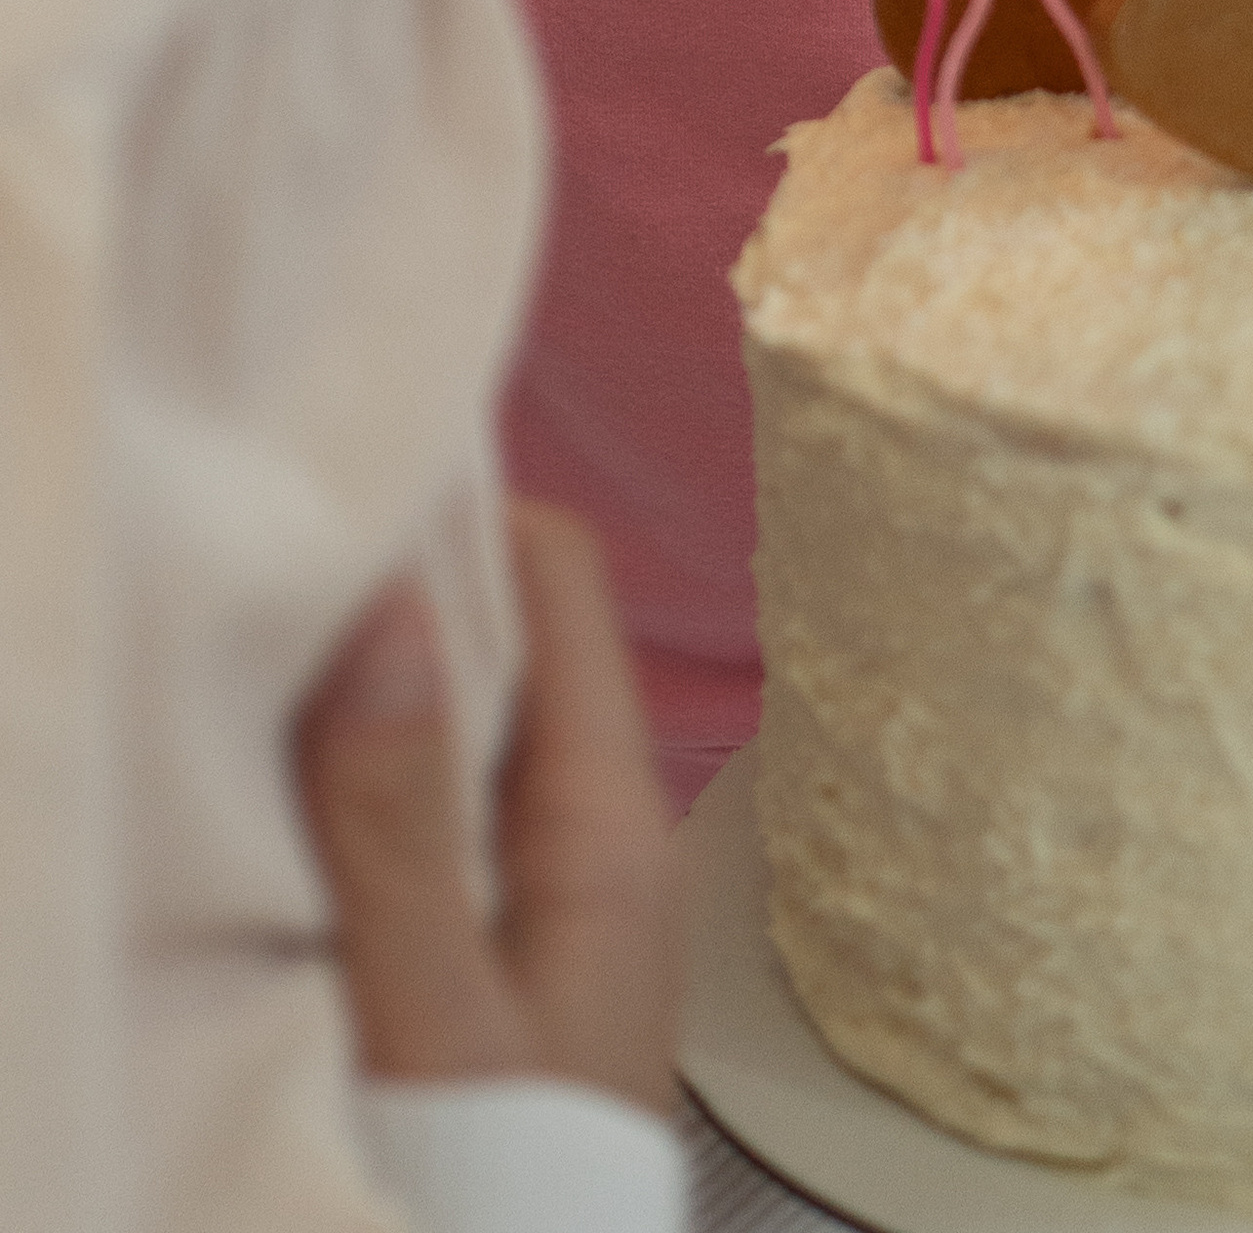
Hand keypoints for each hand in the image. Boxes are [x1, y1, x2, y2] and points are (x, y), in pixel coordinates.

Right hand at [296, 499, 678, 1114]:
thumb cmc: (502, 1206)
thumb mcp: (435, 1023)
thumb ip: (401, 825)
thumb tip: (390, 607)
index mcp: (607, 823)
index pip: (554, 578)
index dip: (453, 517)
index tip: (327, 496)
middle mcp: (589, 839)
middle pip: (497, 646)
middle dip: (386, 607)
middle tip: (252, 587)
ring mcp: (541, 902)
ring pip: (451, 737)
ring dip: (358, 706)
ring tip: (238, 682)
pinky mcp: (490, 967)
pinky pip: (427, 828)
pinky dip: (353, 796)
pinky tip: (262, 812)